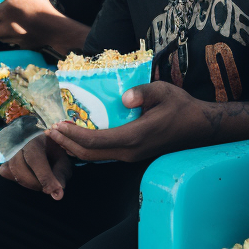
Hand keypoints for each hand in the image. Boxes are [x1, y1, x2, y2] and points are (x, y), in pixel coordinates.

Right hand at [0, 133, 72, 199]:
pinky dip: (17, 179)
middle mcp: (19, 143)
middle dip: (35, 183)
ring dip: (27, 182)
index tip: (53, 191)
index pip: (35, 159)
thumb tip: (57, 195)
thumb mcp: (63, 163)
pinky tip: (30, 180)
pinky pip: (5, 172)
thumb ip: (60, 177)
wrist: (47, 148)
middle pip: (19, 166)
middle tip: (48, 189)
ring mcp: (10, 151)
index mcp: (36, 139)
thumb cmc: (56, 155)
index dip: (44, 177)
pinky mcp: (5, 161)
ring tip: (41, 184)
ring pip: (10, 170)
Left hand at [46, 82, 248, 162]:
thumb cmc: (182, 108)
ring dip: (74, 146)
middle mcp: (130, 152)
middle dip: (67, 143)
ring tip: (58, 135)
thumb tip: (125, 96)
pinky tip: (78, 136)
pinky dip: (87, 147)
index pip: (96, 141)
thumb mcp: (164, 91)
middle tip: (49, 130)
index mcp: (135, 137)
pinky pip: (104, 154)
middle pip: (90, 154)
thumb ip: (143, 92)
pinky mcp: (133, 154)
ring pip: (95, 157)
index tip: (58, 124)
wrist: (199, 128)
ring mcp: (131, 156)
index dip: (74, 135)